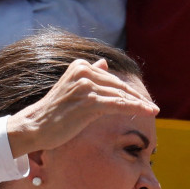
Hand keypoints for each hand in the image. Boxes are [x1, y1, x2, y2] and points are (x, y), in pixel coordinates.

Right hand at [7, 59, 159, 157]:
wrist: (36, 125)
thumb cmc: (55, 111)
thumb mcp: (72, 88)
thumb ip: (90, 74)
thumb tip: (103, 63)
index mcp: (80, 66)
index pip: (112, 79)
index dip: (129, 91)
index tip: (143, 100)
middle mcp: (83, 72)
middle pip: (119, 86)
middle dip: (138, 97)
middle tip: (153, 108)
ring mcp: (86, 86)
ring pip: (121, 95)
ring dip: (140, 104)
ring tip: (153, 111)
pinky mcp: (88, 102)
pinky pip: (118, 105)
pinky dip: (134, 108)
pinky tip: (147, 112)